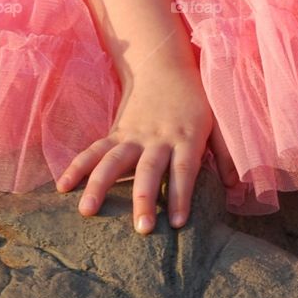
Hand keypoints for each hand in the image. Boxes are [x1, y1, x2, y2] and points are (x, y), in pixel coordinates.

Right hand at [54, 62, 238, 233]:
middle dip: (144, 200)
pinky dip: (77, 166)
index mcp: (187, 137)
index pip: (184, 170)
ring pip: (114, 160)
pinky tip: (63, 187)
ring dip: (99, 185)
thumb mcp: (216, 123)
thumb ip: (225, 154)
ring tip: (86, 211)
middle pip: (149, 170)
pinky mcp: (116, 132)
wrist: (164, 66)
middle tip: (141, 230)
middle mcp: (158, 138)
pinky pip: (94, 149)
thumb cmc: (194, 101)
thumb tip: (235, 187)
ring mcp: (134, 134)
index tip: (177, 223)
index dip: (181, 195)